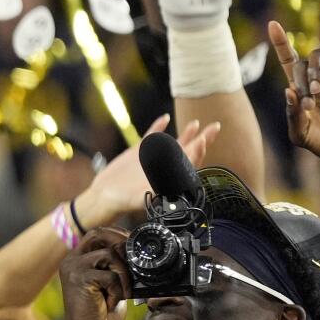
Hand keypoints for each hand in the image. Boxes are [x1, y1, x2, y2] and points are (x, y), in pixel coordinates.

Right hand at [56, 228, 130, 319]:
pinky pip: (110, 275)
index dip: (118, 235)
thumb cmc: (100, 315)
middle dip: (122, 243)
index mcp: (78, 259)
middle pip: (100, 234)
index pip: (97, 234)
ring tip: (122, 292)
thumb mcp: (112, 285)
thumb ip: (117, 268)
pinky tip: (112, 302)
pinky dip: (118, 289)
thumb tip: (138, 254)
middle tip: (135, 262)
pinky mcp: (79, 279)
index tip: (135, 246)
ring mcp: (73, 268)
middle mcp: (72, 260)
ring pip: (110, 254)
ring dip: (124, 273)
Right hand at [77, 114, 221, 227]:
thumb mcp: (144, 198)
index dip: (198, 151)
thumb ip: (160, 193)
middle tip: (215, 127)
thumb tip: (177, 191)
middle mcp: (165, 167)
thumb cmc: (125, 201)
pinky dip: (158, 127)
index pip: (189, 163)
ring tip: (196, 124)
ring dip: (186, 133)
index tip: (202, 141)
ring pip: (174, 143)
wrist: (105, 196)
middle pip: (188, 150)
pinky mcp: (139, 151)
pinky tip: (165, 118)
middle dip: (202, 139)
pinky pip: (151, 136)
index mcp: (170, 178)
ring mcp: (153, 158)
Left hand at [268, 20, 319, 165]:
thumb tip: (287, 91)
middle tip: (309, 101)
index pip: (288, 61)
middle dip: (301, 79)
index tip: (272, 24)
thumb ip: (292, 114)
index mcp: (300, 90)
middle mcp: (316, 79)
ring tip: (317, 90)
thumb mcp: (301, 133)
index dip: (281, 43)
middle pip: (302, 63)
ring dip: (314, 70)